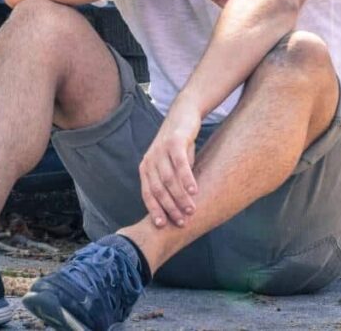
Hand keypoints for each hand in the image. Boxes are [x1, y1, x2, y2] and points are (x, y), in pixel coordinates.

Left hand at [139, 103, 200, 227]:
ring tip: (191, 209)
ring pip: (169, 180)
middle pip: (158, 190)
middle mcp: (150, 160)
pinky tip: (194, 190)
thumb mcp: (170, 164)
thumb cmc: (178, 145)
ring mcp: (160, 150)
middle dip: (170, 208)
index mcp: (146, 168)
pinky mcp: (174, 142)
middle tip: (182, 221)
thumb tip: (178, 207)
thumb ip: (170, 182)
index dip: (155, 210)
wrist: (183, 115)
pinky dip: (186, 178)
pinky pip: (179, 164)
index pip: (148, 194)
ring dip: (180, 197)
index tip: (163, 226)